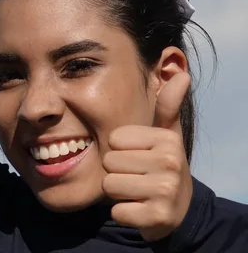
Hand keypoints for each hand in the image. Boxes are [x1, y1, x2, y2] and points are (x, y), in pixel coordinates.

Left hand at [102, 72, 192, 241]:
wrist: (178, 210)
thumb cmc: (162, 166)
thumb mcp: (166, 135)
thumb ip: (166, 107)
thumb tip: (181, 74)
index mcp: (166, 139)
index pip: (113, 139)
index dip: (118, 151)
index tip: (137, 158)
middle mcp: (170, 162)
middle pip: (109, 162)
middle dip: (117, 172)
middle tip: (136, 177)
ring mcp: (165, 191)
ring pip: (110, 186)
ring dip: (118, 193)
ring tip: (137, 191)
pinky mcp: (157, 217)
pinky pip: (117, 211)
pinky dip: (123, 213)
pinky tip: (139, 209)